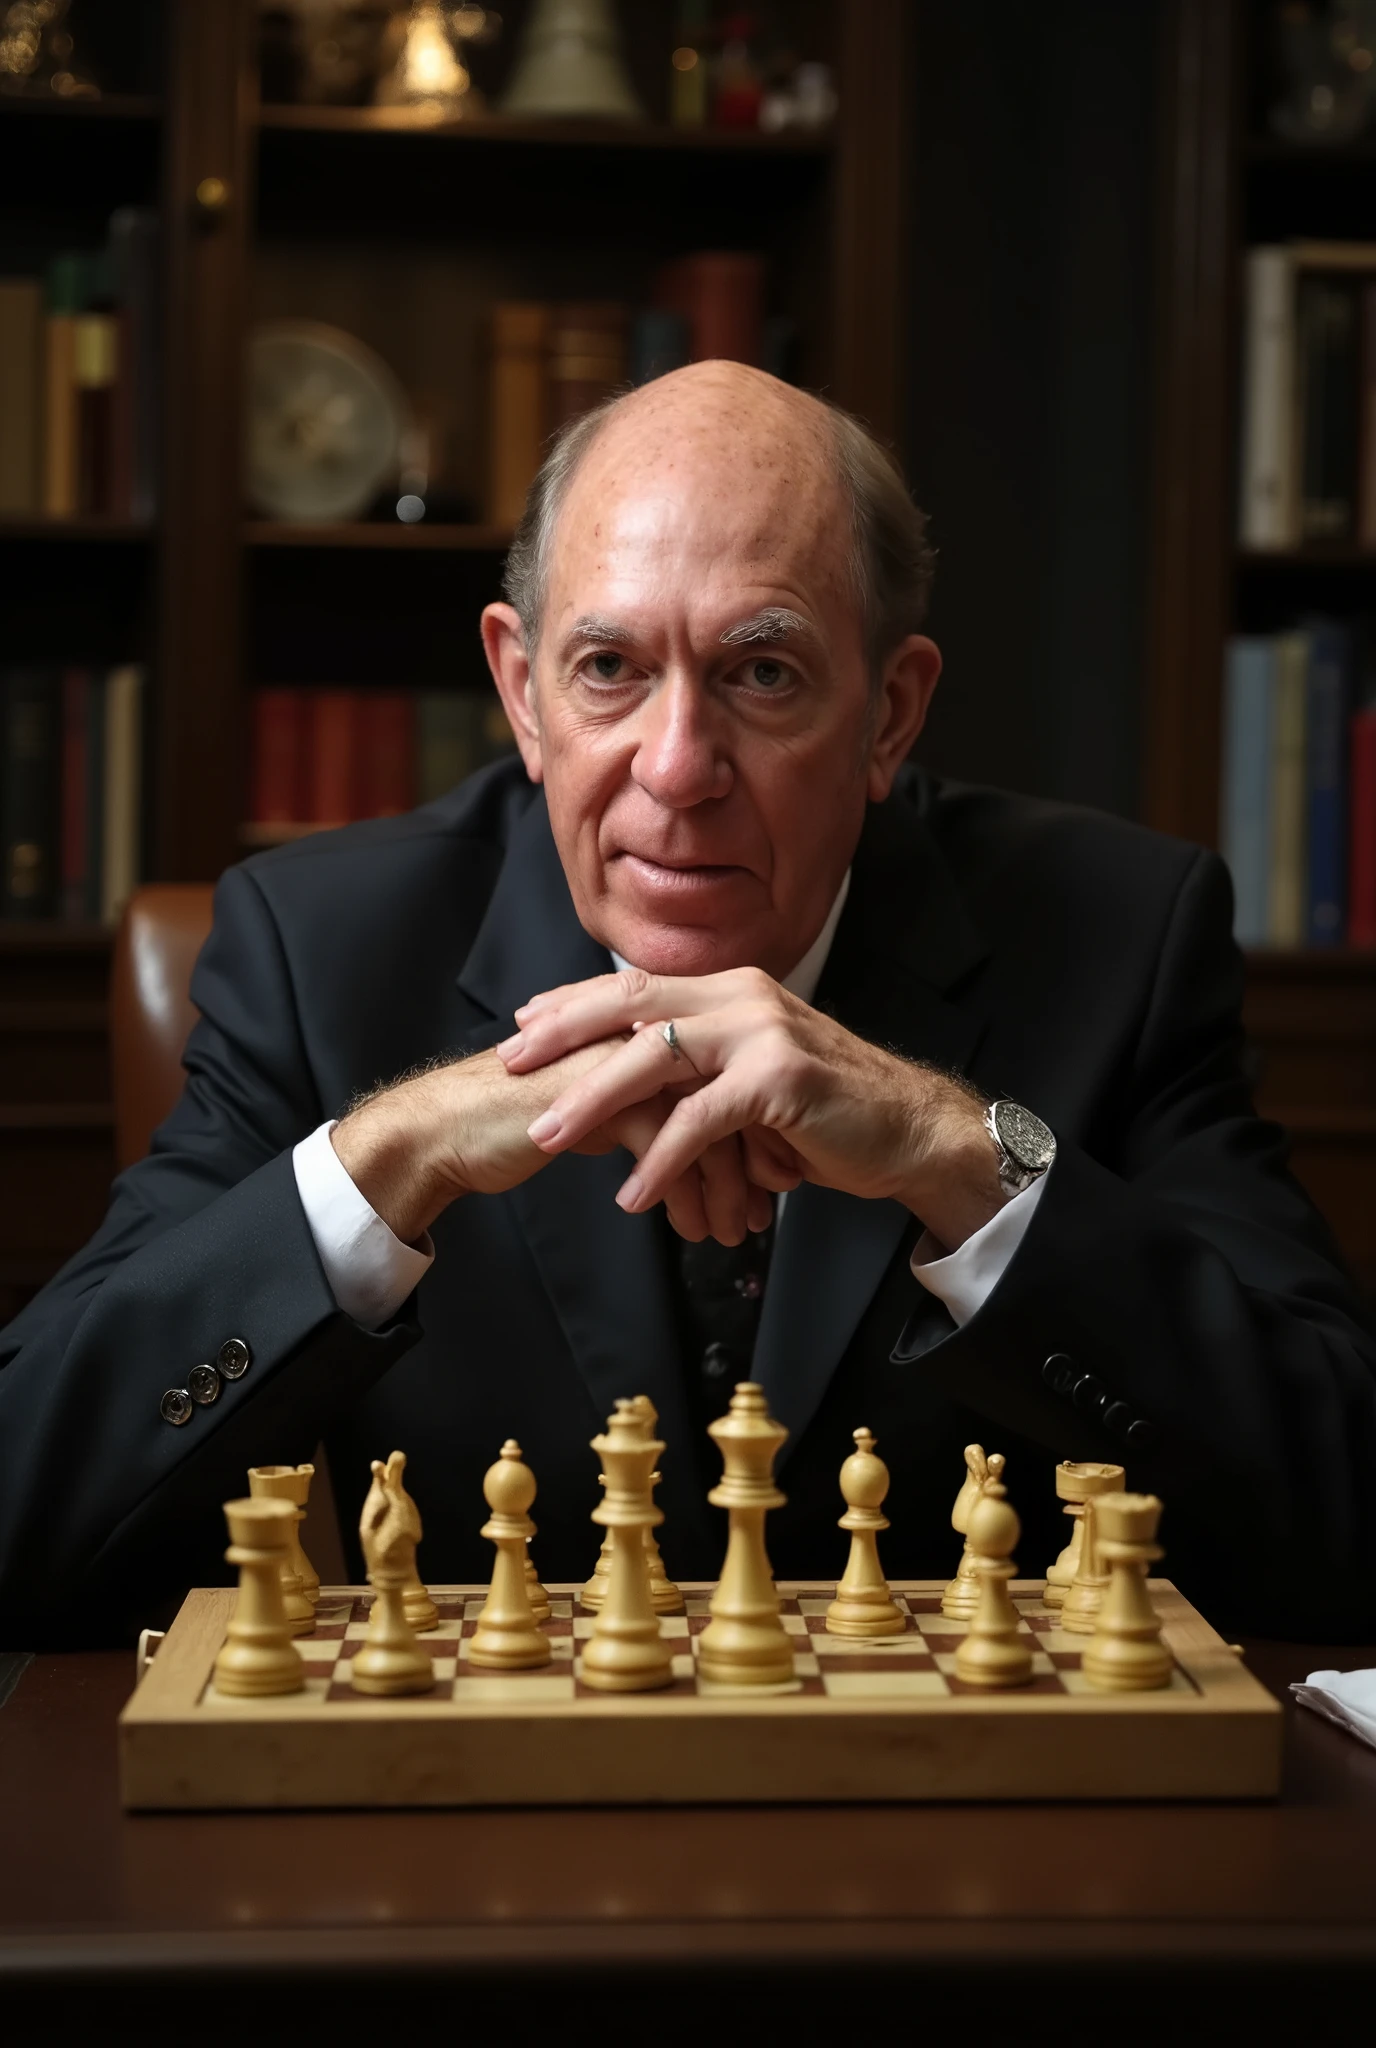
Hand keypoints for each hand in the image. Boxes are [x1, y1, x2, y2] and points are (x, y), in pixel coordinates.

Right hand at [331, 1038, 768, 1246]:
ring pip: (707, 1123)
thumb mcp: (598, 1109)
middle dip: (755, 1158)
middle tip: (767, 1208)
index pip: (729, 1072)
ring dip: (725, 1186)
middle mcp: (642, 1035)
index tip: (772, 1176)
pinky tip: (690, 1230)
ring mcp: (624, 1060)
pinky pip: (669, 1148)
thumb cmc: (516, 1122)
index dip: (756, 1128)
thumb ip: (646, 1107)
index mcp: (645, 1028)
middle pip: (730, 1095)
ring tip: (731, 1232)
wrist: (445, 1129)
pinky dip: (686, 1195)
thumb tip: (696, 1144)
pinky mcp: (603, 1094)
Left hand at [497, 967, 1007, 1250]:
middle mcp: (742, 996)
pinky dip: (661, 1159)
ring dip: (594, 1100)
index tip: (521, 1023)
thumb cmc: (827, 1111)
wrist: (910, 1130)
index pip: (636, 986)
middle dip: (563, 1032)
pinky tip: (633, 1194)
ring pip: (655, 1058)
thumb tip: (634, 1076)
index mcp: (731, 988)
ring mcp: (763, 1032)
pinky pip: (700, 1120)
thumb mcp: (753, 1072)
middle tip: (510, 1062)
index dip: (574, 1002)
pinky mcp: (780, 1080)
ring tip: (547, 1135)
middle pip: (631, 1004)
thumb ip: (702, 1063)